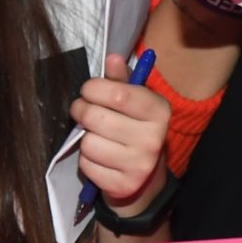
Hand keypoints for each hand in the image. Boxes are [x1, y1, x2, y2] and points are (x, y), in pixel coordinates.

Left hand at [70, 53, 167, 210]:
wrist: (145, 179)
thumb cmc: (135, 130)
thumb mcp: (135, 103)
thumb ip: (121, 81)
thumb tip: (113, 57)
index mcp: (159, 111)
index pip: (116, 93)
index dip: (92, 89)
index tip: (90, 91)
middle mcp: (153, 138)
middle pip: (94, 116)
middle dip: (82, 112)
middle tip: (87, 114)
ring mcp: (139, 164)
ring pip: (87, 142)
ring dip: (86, 140)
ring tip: (99, 139)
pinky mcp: (123, 185)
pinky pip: (86, 165)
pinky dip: (88, 161)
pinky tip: (102, 159)